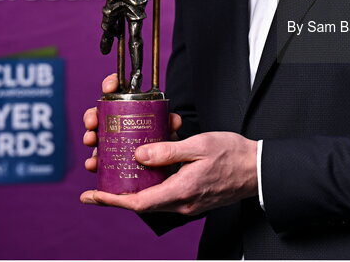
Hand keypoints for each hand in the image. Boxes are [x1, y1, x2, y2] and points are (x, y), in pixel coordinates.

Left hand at [80, 131, 257, 215]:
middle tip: (99, 178)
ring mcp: (187, 204)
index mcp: (180, 191)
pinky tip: (147, 170)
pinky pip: (165, 195)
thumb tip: (138, 155)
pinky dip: (151, 185)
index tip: (91, 195)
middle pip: (140, 202)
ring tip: (119, 171)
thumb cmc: (233, 154)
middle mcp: (181, 204)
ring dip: (134, 188)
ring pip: (152, 199)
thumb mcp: (199, 145)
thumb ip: (168, 151)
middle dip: (117, 193)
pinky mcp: (192, 199)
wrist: (258, 169)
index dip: (110, 199)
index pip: (137, 202)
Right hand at [81, 73, 182, 172]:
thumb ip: (170, 124)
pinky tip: (92, 163)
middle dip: (92, 115)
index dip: (111, 83)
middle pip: (99, 113)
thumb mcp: (167, 129)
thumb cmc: (162, 140)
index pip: (118, 90)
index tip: (110, 87)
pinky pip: (97, 159)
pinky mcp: (109, 159)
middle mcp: (117, 122)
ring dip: (89, 136)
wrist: (163, 164)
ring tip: (91, 140)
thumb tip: (174, 121)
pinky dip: (92, 161)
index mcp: (130, 108)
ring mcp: (111, 140)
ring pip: (94, 135)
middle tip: (93, 121)